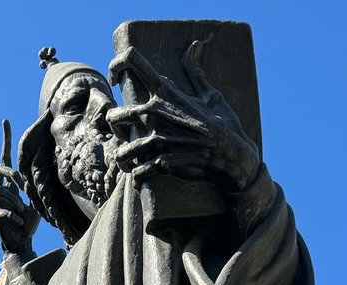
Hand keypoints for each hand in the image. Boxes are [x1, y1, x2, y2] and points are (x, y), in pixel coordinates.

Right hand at [0, 119, 38, 256]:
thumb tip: (40, 176)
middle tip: (23, 186)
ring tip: (21, 216)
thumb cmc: (28, 224)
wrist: (21, 243)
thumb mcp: (36, 202)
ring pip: (2, 191)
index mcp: (10, 184)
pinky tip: (18, 224)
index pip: (6, 158)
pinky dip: (13, 217)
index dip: (6, 140)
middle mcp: (0, 189)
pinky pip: (1, 208)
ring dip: (16, 204)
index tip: (6, 122)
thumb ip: (33, 189)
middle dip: (11, 174)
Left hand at [107, 40, 260, 191]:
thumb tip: (194, 45)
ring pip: (122, 152)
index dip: (117, 64)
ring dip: (123, 159)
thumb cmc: (222, 125)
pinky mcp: (164, 163)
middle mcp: (157, 114)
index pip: (133, 61)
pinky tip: (142, 174)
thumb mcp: (210, 94)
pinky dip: (138, 176)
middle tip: (122, 132)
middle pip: (114, 116)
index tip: (115, 78)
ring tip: (129, 161)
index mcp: (165, 93)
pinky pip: (139, 173)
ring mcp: (159, 140)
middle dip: (114, 126)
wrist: (232, 156)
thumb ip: (194, 71)